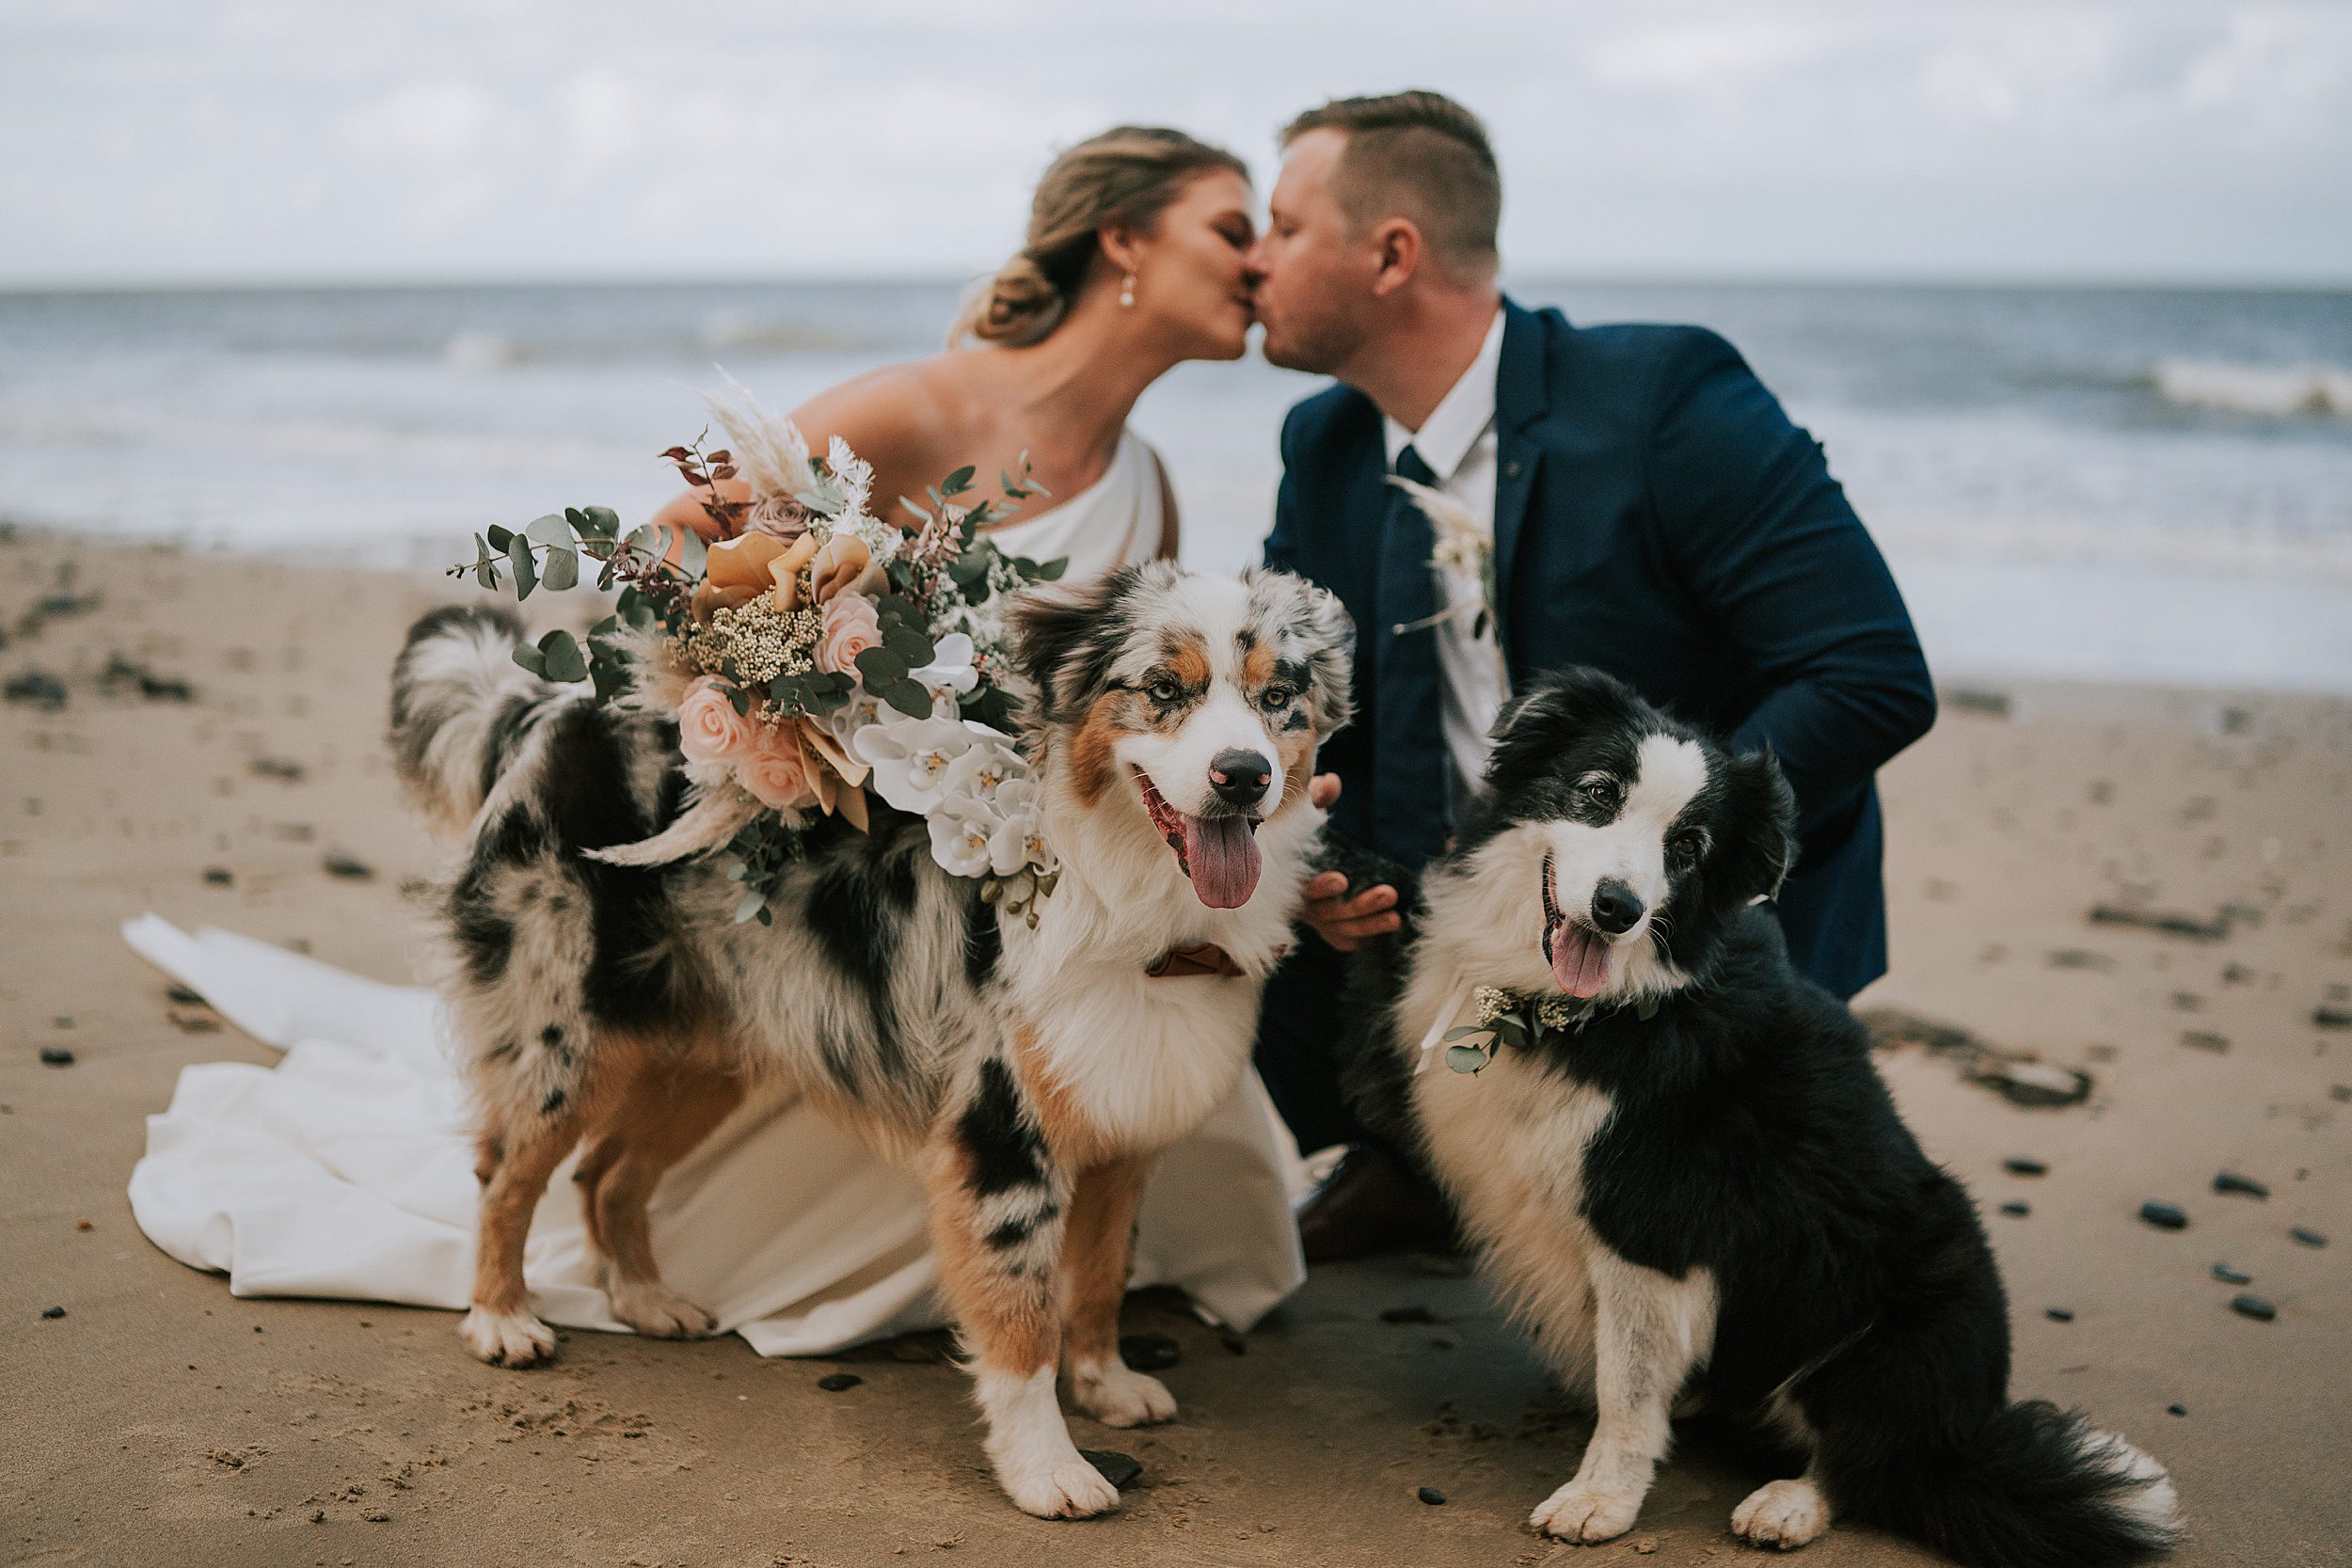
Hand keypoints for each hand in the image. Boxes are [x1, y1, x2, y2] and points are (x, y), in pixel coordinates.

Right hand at [1299, 777, 1399, 951]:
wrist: (1287, 854)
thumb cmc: (1297, 829)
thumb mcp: (1304, 811)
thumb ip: (1316, 798)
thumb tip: (1331, 782)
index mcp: (1291, 876)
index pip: (1304, 887)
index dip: (1321, 887)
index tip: (1341, 879)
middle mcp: (1302, 902)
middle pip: (1329, 913)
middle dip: (1360, 906)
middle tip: (1388, 894)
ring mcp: (1315, 917)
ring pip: (1341, 928)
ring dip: (1369, 924)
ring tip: (1396, 918)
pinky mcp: (1327, 926)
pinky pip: (1343, 939)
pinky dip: (1361, 939)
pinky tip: (1384, 935)